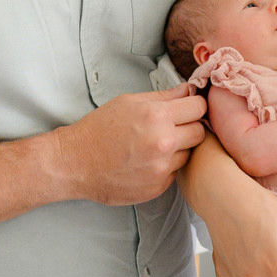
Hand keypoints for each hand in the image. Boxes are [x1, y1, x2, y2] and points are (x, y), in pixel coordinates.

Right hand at [50, 85, 207, 205]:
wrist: (75, 163)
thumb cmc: (99, 129)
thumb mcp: (129, 102)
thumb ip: (163, 96)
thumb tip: (189, 90)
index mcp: (157, 116)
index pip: (199, 108)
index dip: (195, 106)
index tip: (189, 109)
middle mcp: (163, 142)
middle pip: (200, 132)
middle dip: (190, 128)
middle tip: (173, 127)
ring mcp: (161, 168)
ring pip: (189, 154)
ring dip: (178, 149)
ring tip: (154, 146)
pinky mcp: (158, 187)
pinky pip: (175, 172)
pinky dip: (166, 166)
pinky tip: (146, 161)